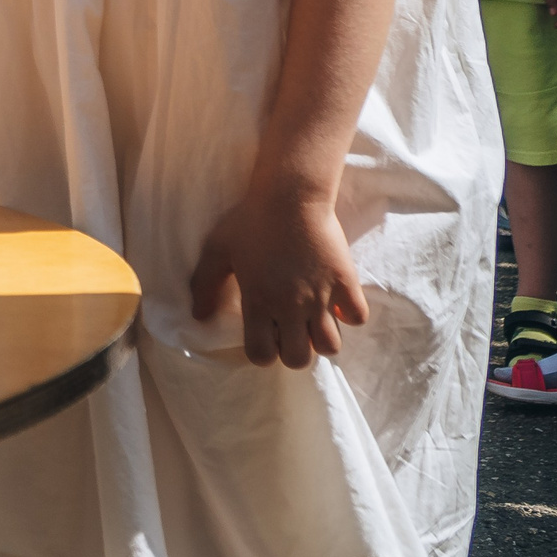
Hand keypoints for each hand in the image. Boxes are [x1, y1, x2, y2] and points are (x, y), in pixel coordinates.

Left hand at [188, 182, 368, 368]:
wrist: (290, 196)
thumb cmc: (250, 221)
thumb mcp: (216, 250)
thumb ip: (204, 285)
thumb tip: (199, 316)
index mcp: (258, 302)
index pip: (262, 355)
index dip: (262, 352)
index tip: (263, 335)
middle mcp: (290, 306)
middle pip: (300, 359)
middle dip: (293, 351)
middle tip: (289, 330)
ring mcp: (321, 296)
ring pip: (330, 346)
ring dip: (321, 338)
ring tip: (312, 319)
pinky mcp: (345, 282)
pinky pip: (357, 317)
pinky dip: (349, 315)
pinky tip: (336, 301)